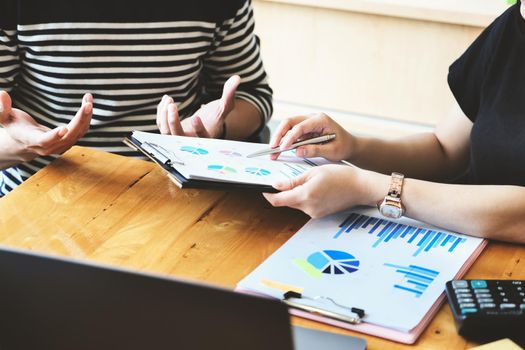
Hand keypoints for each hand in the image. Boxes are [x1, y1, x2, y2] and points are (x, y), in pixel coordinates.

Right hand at [0, 91, 92, 160]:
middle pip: (68, 136)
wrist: (24, 143)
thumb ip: (1, 108)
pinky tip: (87, 102)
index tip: (64, 129)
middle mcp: (50, 147)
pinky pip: (82, 130)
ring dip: (86, 116)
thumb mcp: (3, 118)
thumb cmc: (14, 127)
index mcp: (32, 141)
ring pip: (79, 133)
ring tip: (88, 98)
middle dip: (80, 120)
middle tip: (87, 104)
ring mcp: (61, 146)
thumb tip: (2, 94)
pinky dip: (86, 117)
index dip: (54, 136)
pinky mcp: (69, 141)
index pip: (44, 141)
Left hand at [156, 75, 240, 137]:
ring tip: (169, 99)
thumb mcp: (224, 105)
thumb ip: (229, 94)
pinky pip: (161, 126)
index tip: (197, 117)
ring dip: (164, 116)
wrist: (205, 123)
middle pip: (178, 137)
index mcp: (206, 138)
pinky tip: (166, 100)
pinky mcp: (170, 132)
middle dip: (173, 122)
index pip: (202, 138)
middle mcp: (191, 142)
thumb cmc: (216, 116)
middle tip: (172, 105)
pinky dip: (161, 113)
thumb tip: (237, 78)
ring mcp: (178, 138)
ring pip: (166, 132)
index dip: (199, 130)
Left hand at [263, 164, 381, 217]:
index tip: (263, 189)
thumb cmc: (341, 176)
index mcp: (306, 195)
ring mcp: (314, 213)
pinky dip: (304, 198)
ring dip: (295, 194)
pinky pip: (305, 206)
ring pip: (296, 204)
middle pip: (286, 202)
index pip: (278, 201)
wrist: (360, 187)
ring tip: (307, 181)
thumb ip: (293, 181)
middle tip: (284, 179)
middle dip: (283, 192)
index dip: (268, 195)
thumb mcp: (314, 172)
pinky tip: (314, 188)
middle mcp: (309, 208)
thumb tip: (276, 185)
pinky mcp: (319, 214)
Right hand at [269, 113, 354, 160]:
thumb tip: (298, 151)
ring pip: (287, 126)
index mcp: (321, 120)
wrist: (349, 145)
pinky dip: (284, 141)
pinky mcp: (304, 130)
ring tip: (273, 152)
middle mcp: (312, 118)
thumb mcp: (332, 151)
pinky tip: (279, 150)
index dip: (290, 137)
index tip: (283, 148)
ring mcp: (307, 123)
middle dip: (279, 134)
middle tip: (272, 147)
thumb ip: (315, 150)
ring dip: (279, 138)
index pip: (301, 126)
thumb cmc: (343, 146)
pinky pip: (290, 133)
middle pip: (290, 122)